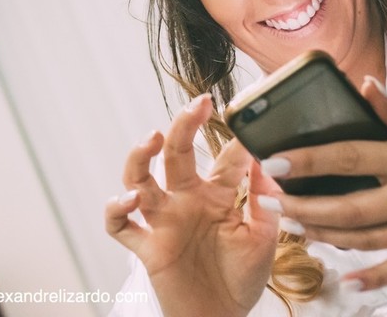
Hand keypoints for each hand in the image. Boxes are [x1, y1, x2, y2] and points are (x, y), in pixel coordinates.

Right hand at [105, 94, 281, 316]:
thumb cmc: (239, 281)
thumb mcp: (263, 238)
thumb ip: (267, 201)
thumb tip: (269, 160)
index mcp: (216, 196)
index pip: (224, 158)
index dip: (235, 137)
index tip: (245, 113)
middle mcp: (186, 201)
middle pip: (176, 153)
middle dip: (184, 125)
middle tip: (197, 104)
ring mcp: (163, 221)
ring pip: (140, 178)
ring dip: (141, 156)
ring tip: (154, 137)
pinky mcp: (147, 247)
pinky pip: (120, 224)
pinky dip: (116, 209)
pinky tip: (130, 199)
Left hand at [261, 78, 386, 290]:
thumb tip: (360, 86)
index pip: (350, 158)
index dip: (310, 161)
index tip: (275, 163)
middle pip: (351, 208)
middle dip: (305, 208)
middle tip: (270, 205)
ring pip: (368, 239)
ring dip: (326, 236)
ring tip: (292, 228)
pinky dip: (374, 277)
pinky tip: (347, 282)